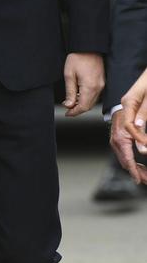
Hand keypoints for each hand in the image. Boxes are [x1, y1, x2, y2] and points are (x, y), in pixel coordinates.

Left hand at [62, 52, 104, 116]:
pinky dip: (87, 98)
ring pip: (92, 101)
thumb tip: (69, 105)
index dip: (74, 112)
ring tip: (72, 102)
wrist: (89, 46)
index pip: (83, 107)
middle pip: (89, 106)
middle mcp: (99, 87)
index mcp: (90, 87)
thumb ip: (70, 92)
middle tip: (68, 109)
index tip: (67, 114)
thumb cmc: (78, 57)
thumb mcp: (69, 75)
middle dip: (78, 109)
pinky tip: (80, 95)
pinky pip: (95, 94)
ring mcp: (102, 84)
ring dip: (82, 104)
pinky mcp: (102, 81)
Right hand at [110, 106, 146, 185]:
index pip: (128, 159)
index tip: (140, 179)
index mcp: (121, 137)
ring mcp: (115, 142)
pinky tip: (138, 166)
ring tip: (144, 177)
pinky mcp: (118, 141)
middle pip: (125, 163)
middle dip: (136, 173)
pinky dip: (131, 163)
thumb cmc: (131, 108)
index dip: (135, 171)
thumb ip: (141, 133)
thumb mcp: (139, 120)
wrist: (119, 102)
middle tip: (145, 181)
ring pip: (124, 161)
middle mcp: (116, 141)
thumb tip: (143, 151)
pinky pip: (124, 155)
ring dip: (135, 169)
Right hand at [116, 68, 146, 185]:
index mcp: (124, 116)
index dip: (137, 152)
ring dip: (132, 167)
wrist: (141, 81)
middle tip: (143, 181)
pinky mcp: (121, 132)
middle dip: (133, 169)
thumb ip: (143, 117)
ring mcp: (118, 129)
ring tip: (142, 178)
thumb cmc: (145, 88)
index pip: (128, 139)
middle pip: (122, 151)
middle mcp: (118, 126)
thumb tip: (142, 145)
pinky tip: (137, 167)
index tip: (144, 161)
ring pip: (121, 153)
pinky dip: (130, 160)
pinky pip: (123, 150)